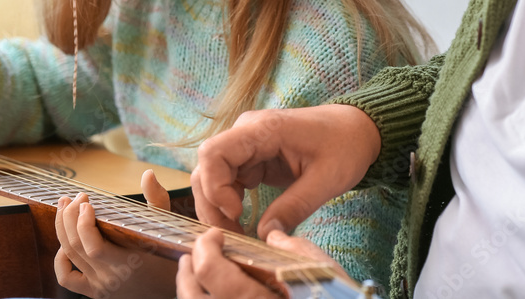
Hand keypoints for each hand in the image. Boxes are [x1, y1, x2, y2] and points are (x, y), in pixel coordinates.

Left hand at [54, 191, 175, 297]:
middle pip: (76, 247)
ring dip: (62, 229)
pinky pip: (67, 278)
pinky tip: (65, 244)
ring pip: (69, 256)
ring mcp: (99, 286)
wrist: (169, 287)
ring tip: (64, 207)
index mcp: (128, 263)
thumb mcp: (166, 227)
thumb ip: (157, 199)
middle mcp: (110, 277)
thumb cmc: (170, 255)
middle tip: (73, 197)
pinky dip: (60, 260)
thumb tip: (148, 174)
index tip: (85, 201)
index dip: (82, 223)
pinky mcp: (94, 292)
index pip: (93, 246)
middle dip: (68, 217)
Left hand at [176, 228, 345, 298]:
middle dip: (187, 273)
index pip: (210, 270)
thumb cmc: (336, 298)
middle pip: (193, 297)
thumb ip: (290, 247)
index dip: (206, 247)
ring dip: (190, 291)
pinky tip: (214, 294)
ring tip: (195, 275)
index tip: (214, 235)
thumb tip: (270, 232)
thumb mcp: (318, 269)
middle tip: (193, 254)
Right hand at [194, 104, 380, 238]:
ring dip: (217, 206)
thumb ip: (295, 207)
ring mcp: (247, 144)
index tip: (236, 212)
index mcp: (264, 129)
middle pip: (206, 168)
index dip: (215, 186)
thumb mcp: (326, 180)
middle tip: (233, 235)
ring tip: (237, 232)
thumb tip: (264, 236)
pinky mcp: (252, 158)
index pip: (213, 152)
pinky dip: (228, 202)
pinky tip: (241, 221)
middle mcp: (248, 132)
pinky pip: (227, 180)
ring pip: (212, 176)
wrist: (357, 130)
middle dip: (212, 204)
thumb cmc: (345, 146)